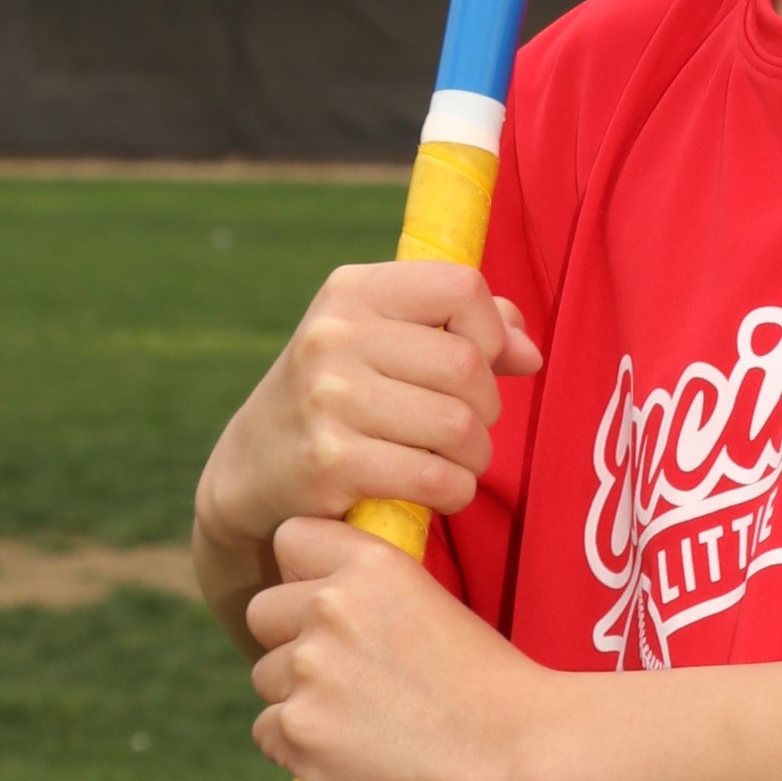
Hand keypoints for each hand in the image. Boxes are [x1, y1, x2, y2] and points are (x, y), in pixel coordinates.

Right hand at [193, 261, 541, 636]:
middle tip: (463, 428)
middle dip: (485, 407)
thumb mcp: (384, 340)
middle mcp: (334, 335)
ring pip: (459, 427)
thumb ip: (463, 326)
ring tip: (450, 461)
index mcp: (351, 291)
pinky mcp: (331, 462)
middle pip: (468, 366)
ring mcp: (328, 398)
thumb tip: (529, 352)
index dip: (492, 332)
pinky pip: (437, 480)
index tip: (482, 364)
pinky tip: (435, 491)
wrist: (252, 470)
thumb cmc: (339, 397)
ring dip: (473, 457)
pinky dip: (453, 493)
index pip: (462, 287)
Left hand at [244, 514, 544, 780]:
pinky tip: (352, 749)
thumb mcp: (429, 599)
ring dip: (299, 695)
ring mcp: (308, 671)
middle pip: (263, 612)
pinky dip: (299, 745)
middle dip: (292, 638)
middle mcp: (330, 606)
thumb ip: (365, 588)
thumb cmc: (483, 680)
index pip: (289, 538)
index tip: (331, 601)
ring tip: (363, 716)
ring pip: (266, 676)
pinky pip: (267, 731)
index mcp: (369, 562)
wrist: (512, 749)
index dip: (305, 572)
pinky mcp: (298, 731)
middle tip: (348, 671)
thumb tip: (312, 594)